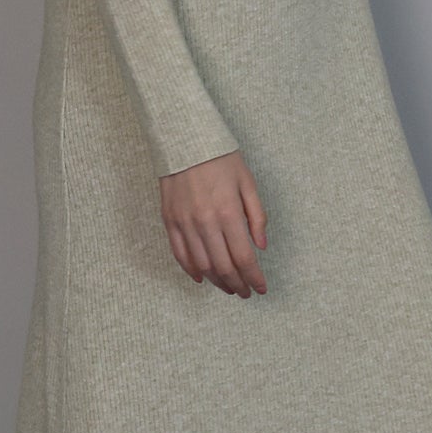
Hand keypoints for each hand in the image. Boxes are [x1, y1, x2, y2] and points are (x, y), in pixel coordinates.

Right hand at [160, 149, 267, 297]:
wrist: (184, 139)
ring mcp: (185, 223)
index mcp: (228, 212)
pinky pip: (180, 254)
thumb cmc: (220, 158)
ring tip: (228, 287)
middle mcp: (205, 222)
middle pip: (223, 267)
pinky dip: (191, 270)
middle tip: (246, 293)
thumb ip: (257, 216)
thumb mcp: (248, 182)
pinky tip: (201, 277)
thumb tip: (261, 246)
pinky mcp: (169, 221)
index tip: (261, 288)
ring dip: (217, 282)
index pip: (244, 257)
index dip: (254, 278)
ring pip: (201, 265)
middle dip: (237, 285)